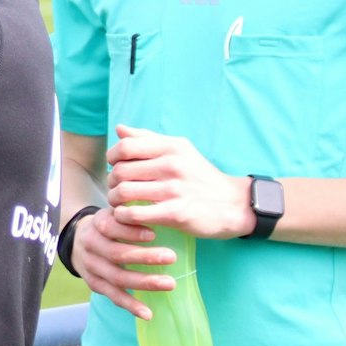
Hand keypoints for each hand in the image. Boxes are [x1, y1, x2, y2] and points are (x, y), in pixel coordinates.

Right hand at [70, 208, 175, 320]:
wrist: (79, 241)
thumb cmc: (110, 224)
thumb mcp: (116, 212)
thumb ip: (132, 210)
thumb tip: (159, 205)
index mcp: (97, 224)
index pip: (110, 227)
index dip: (131, 231)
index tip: (154, 234)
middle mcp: (91, 246)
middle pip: (116, 254)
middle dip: (144, 257)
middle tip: (171, 257)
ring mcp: (91, 267)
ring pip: (117, 277)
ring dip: (143, 282)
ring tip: (169, 283)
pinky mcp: (94, 284)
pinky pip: (113, 296)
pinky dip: (130, 305)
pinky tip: (147, 313)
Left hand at [105, 124, 254, 239]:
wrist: (233, 204)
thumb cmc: (200, 176)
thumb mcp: (180, 150)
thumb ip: (148, 139)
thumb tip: (119, 129)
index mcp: (171, 147)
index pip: (125, 147)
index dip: (112, 157)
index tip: (116, 166)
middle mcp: (172, 165)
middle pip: (120, 171)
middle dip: (112, 182)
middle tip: (117, 189)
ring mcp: (174, 190)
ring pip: (123, 193)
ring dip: (114, 200)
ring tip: (120, 204)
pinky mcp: (175, 213)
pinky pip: (134, 214)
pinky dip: (123, 216)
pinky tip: (128, 217)